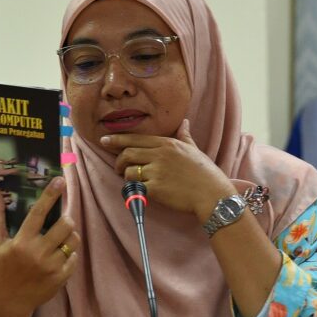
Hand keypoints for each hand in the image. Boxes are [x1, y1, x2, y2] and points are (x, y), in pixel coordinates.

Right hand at [0, 177, 78, 316]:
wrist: (8, 302)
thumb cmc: (1, 269)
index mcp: (21, 242)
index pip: (39, 212)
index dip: (50, 194)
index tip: (60, 180)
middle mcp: (38, 253)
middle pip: (64, 225)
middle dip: (66, 219)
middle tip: (61, 221)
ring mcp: (51, 267)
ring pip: (73, 240)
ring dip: (70, 235)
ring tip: (61, 237)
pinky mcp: (61, 278)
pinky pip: (74, 257)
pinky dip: (70, 253)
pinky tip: (60, 255)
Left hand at [101, 119, 235, 219]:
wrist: (212, 194)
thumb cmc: (205, 172)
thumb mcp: (194, 149)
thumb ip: (185, 136)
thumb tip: (184, 122)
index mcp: (167, 143)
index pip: (135, 138)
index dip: (116, 140)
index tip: (104, 140)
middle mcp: (160, 155)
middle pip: (127, 153)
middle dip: (118, 161)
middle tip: (118, 168)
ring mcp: (157, 172)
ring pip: (129, 172)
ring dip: (126, 177)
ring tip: (132, 181)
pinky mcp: (155, 189)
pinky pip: (135, 188)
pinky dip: (134, 191)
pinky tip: (139, 192)